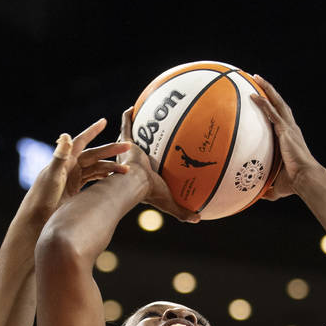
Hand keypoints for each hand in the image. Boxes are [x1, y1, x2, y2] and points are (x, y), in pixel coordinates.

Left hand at [24, 118, 130, 223]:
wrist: (37, 217)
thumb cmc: (43, 196)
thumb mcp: (52, 175)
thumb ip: (60, 156)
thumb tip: (65, 135)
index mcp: (65, 160)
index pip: (81, 141)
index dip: (93, 131)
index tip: (104, 121)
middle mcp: (70, 166)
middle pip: (94, 155)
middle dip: (111, 151)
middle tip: (128, 147)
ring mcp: (73, 178)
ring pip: (96, 168)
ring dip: (110, 168)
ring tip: (126, 170)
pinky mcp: (74, 190)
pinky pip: (92, 180)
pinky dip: (103, 178)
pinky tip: (113, 179)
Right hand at [118, 107, 199, 222]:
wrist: (135, 183)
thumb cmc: (150, 194)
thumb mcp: (169, 203)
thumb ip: (182, 211)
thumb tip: (199, 219)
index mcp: (139, 178)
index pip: (143, 170)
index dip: (146, 167)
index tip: (154, 161)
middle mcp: (130, 164)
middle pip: (132, 152)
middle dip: (135, 145)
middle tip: (144, 137)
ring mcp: (127, 152)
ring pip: (127, 139)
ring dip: (131, 129)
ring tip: (138, 118)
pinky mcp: (126, 143)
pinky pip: (127, 125)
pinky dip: (128, 116)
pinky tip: (133, 107)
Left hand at [251, 76, 320, 199]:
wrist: (304, 178)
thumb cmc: (294, 183)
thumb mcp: (277, 185)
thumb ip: (267, 187)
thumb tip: (257, 196)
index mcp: (290, 138)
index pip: (280, 118)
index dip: (273, 107)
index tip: (264, 99)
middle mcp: (290, 129)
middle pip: (279, 104)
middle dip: (270, 91)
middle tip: (258, 80)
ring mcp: (288, 128)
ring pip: (277, 102)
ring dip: (267, 89)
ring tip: (256, 78)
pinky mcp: (285, 130)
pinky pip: (272, 113)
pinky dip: (263, 103)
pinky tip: (253, 95)